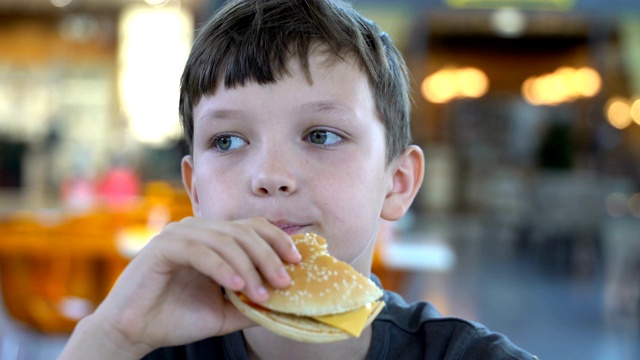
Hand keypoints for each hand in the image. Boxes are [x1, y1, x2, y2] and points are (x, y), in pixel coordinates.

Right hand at [59, 217, 301, 358]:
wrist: (134, 332)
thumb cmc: (176, 318)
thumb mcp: (225, 312)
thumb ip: (252, 303)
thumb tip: (289, 304)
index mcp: (213, 238)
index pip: (253, 228)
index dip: (277, 241)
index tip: (297, 262)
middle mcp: (198, 229)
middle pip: (244, 232)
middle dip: (269, 257)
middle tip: (285, 283)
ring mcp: (179, 234)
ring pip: (225, 240)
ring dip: (248, 267)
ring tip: (262, 294)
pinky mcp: (163, 246)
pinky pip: (201, 251)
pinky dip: (222, 268)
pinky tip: (237, 287)